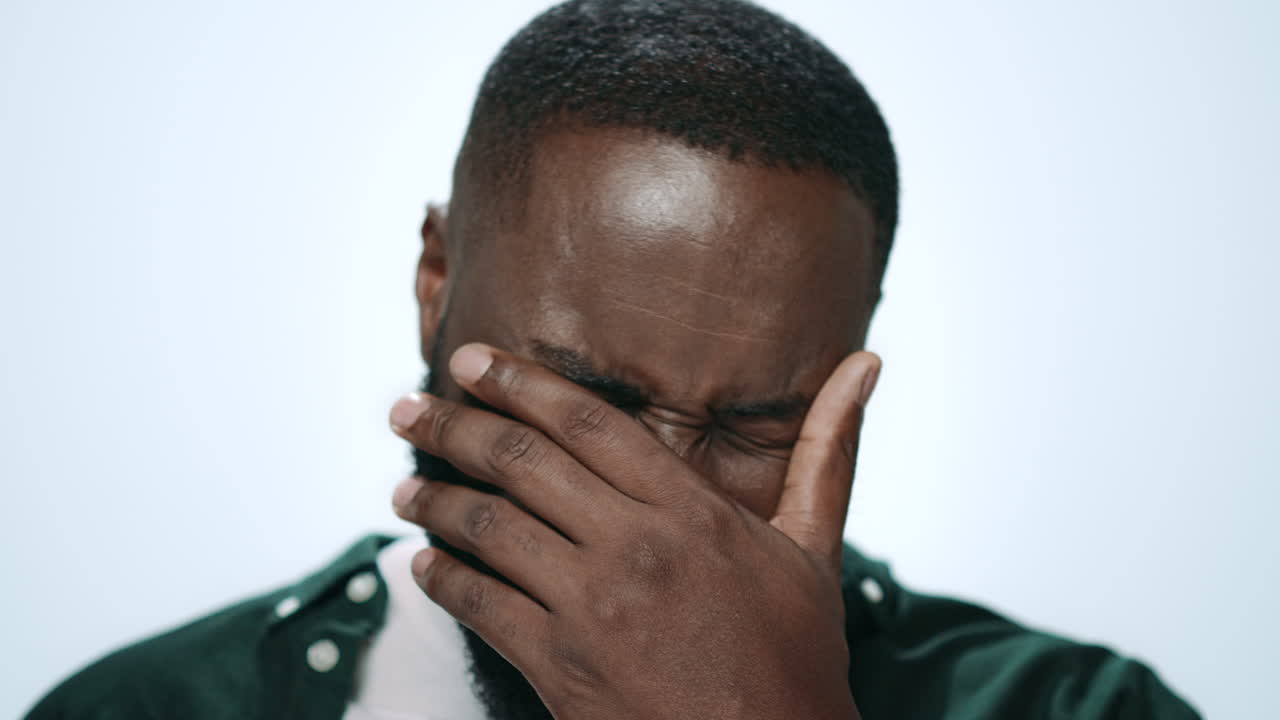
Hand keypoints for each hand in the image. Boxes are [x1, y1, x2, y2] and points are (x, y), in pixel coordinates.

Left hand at [389, 343, 878, 719]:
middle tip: (407, 404)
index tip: (474, 359)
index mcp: (691, 510)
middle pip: (523, 462)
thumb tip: (866, 362)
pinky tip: (421, 565)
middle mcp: (634, 546)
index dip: (523, 382)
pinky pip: (483, 606)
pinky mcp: (560, 667)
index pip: (588, 422)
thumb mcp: (817, 547)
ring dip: (434, 501)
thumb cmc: (798, 657)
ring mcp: (592, 608)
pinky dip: (443, 580)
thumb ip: (828, 449)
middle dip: (456, 425)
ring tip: (404, 486)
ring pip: (490, 529)